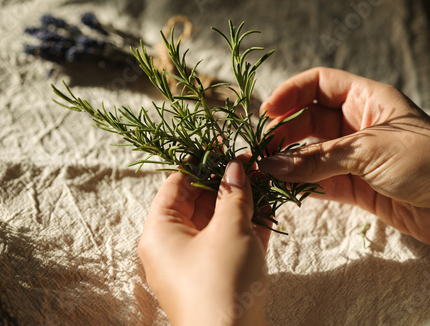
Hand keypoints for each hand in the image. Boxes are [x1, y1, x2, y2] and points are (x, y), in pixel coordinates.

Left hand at [138, 160, 269, 325]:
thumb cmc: (222, 282)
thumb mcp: (230, 230)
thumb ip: (233, 194)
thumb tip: (235, 166)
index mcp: (160, 231)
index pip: (177, 184)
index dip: (203, 162)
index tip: (226, 146)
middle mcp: (171, 246)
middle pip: (198, 201)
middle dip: (227, 183)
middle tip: (253, 164)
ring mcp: (193, 263)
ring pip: (216, 222)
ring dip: (240, 204)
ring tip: (265, 182)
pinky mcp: (214, 277)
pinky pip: (227, 243)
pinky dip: (245, 228)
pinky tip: (268, 211)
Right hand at [258, 67, 429, 266]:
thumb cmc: (428, 163)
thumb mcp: (370, 150)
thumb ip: (319, 159)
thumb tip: (272, 165)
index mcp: (368, 99)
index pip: (320, 84)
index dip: (292, 93)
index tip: (268, 112)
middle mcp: (359, 124)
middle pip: (310, 119)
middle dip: (285, 132)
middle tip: (263, 149)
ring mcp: (356, 156)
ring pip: (312, 152)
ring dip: (289, 161)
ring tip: (266, 170)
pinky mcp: (356, 186)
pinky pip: (320, 180)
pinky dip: (302, 184)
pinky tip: (285, 187)